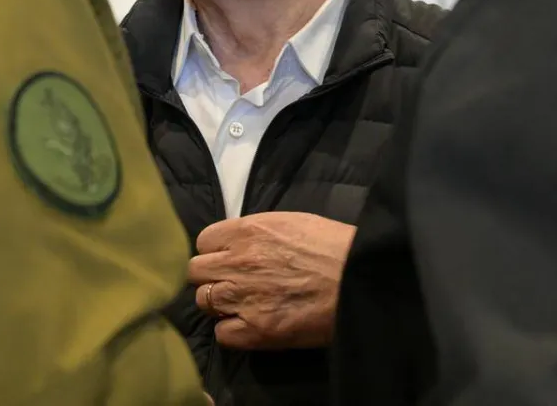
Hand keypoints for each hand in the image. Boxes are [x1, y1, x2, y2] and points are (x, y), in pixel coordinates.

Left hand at [187, 211, 354, 350]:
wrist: (360, 278)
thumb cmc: (334, 246)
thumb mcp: (290, 222)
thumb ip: (255, 232)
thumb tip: (237, 243)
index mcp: (247, 231)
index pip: (203, 241)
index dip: (215, 252)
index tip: (227, 259)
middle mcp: (237, 262)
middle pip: (196, 271)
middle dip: (211, 277)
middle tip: (232, 283)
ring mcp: (243, 297)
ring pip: (203, 301)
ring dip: (219, 304)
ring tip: (242, 305)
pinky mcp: (255, 330)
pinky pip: (222, 333)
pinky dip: (232, 331)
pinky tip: (250, 326)